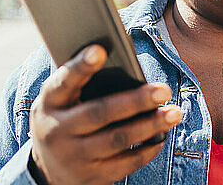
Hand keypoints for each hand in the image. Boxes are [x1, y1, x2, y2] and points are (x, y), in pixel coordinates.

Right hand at [28, 45, 181, 184]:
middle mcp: (56, 131)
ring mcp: (73, 157)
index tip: (100, 50)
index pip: (64, 81)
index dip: (81, 66)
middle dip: (136, 101)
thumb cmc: (65, 119)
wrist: (48, 172)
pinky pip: (124, 164)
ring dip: (150, 125)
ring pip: (117, 139)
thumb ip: (84, 84)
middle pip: (100, 112)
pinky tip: (162, 136)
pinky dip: (147, 149)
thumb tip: (124, 63)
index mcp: (49, 103)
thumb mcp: (62, 101)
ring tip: (174, 113)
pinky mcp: (91, 177)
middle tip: (164, 90)